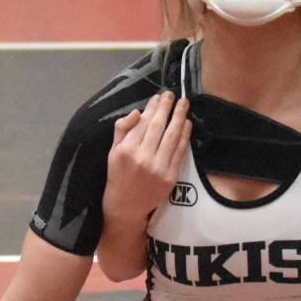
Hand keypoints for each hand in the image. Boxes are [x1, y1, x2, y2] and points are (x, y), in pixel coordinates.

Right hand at [102, 91, 191, 226]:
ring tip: (184, 103)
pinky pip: (180, 152)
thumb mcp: (112, 151)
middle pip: (158, 126)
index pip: (143, 123)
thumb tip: (138, 112)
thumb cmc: (118, 175)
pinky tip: (187, 123)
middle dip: (167, 107)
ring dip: (179, 117)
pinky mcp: (170, 177)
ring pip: (172, 137)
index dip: (152, 107)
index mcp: (126, 150)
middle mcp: (142, 157)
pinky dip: (185, 136)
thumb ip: (122, 129)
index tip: (158, 97)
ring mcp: (158, 168)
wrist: (126, 206)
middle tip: (172, 94)